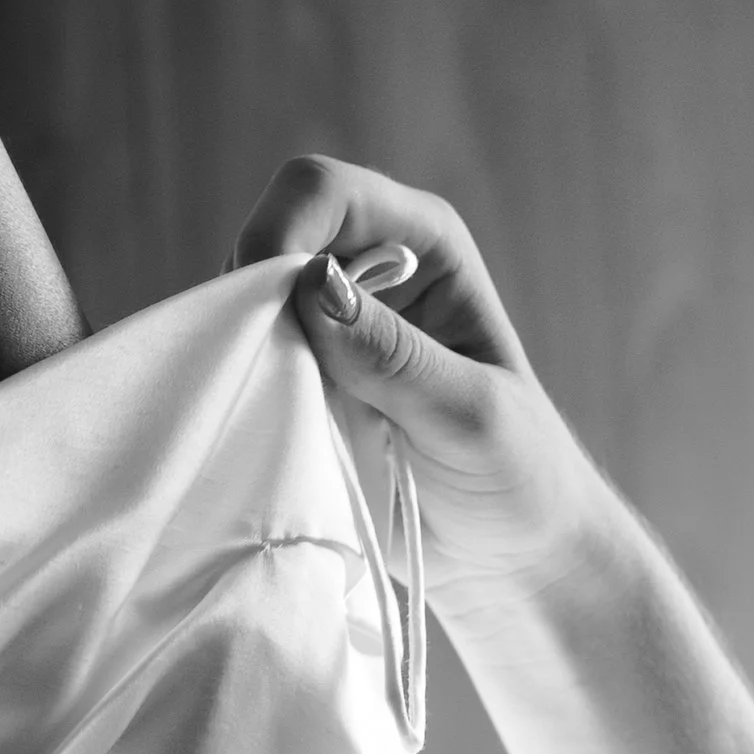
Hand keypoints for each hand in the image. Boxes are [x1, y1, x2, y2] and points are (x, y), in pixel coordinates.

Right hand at [227, 153, 617, 636]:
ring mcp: (326, 327)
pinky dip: (237, 388)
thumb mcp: (467, 415)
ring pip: (241, 301)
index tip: (262, 310)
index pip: (323, 193)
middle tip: (272, 378)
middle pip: (267, 235)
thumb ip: (393, 354)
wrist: (507, 560)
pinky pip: (238, 361)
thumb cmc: (517, 478)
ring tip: (283, 414)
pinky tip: (267, 429)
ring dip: (242, 350)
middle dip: (251, 295)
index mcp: (423, 243)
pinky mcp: (298, 381)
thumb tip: (312, 284)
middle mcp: (369, 268)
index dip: (279, 234)